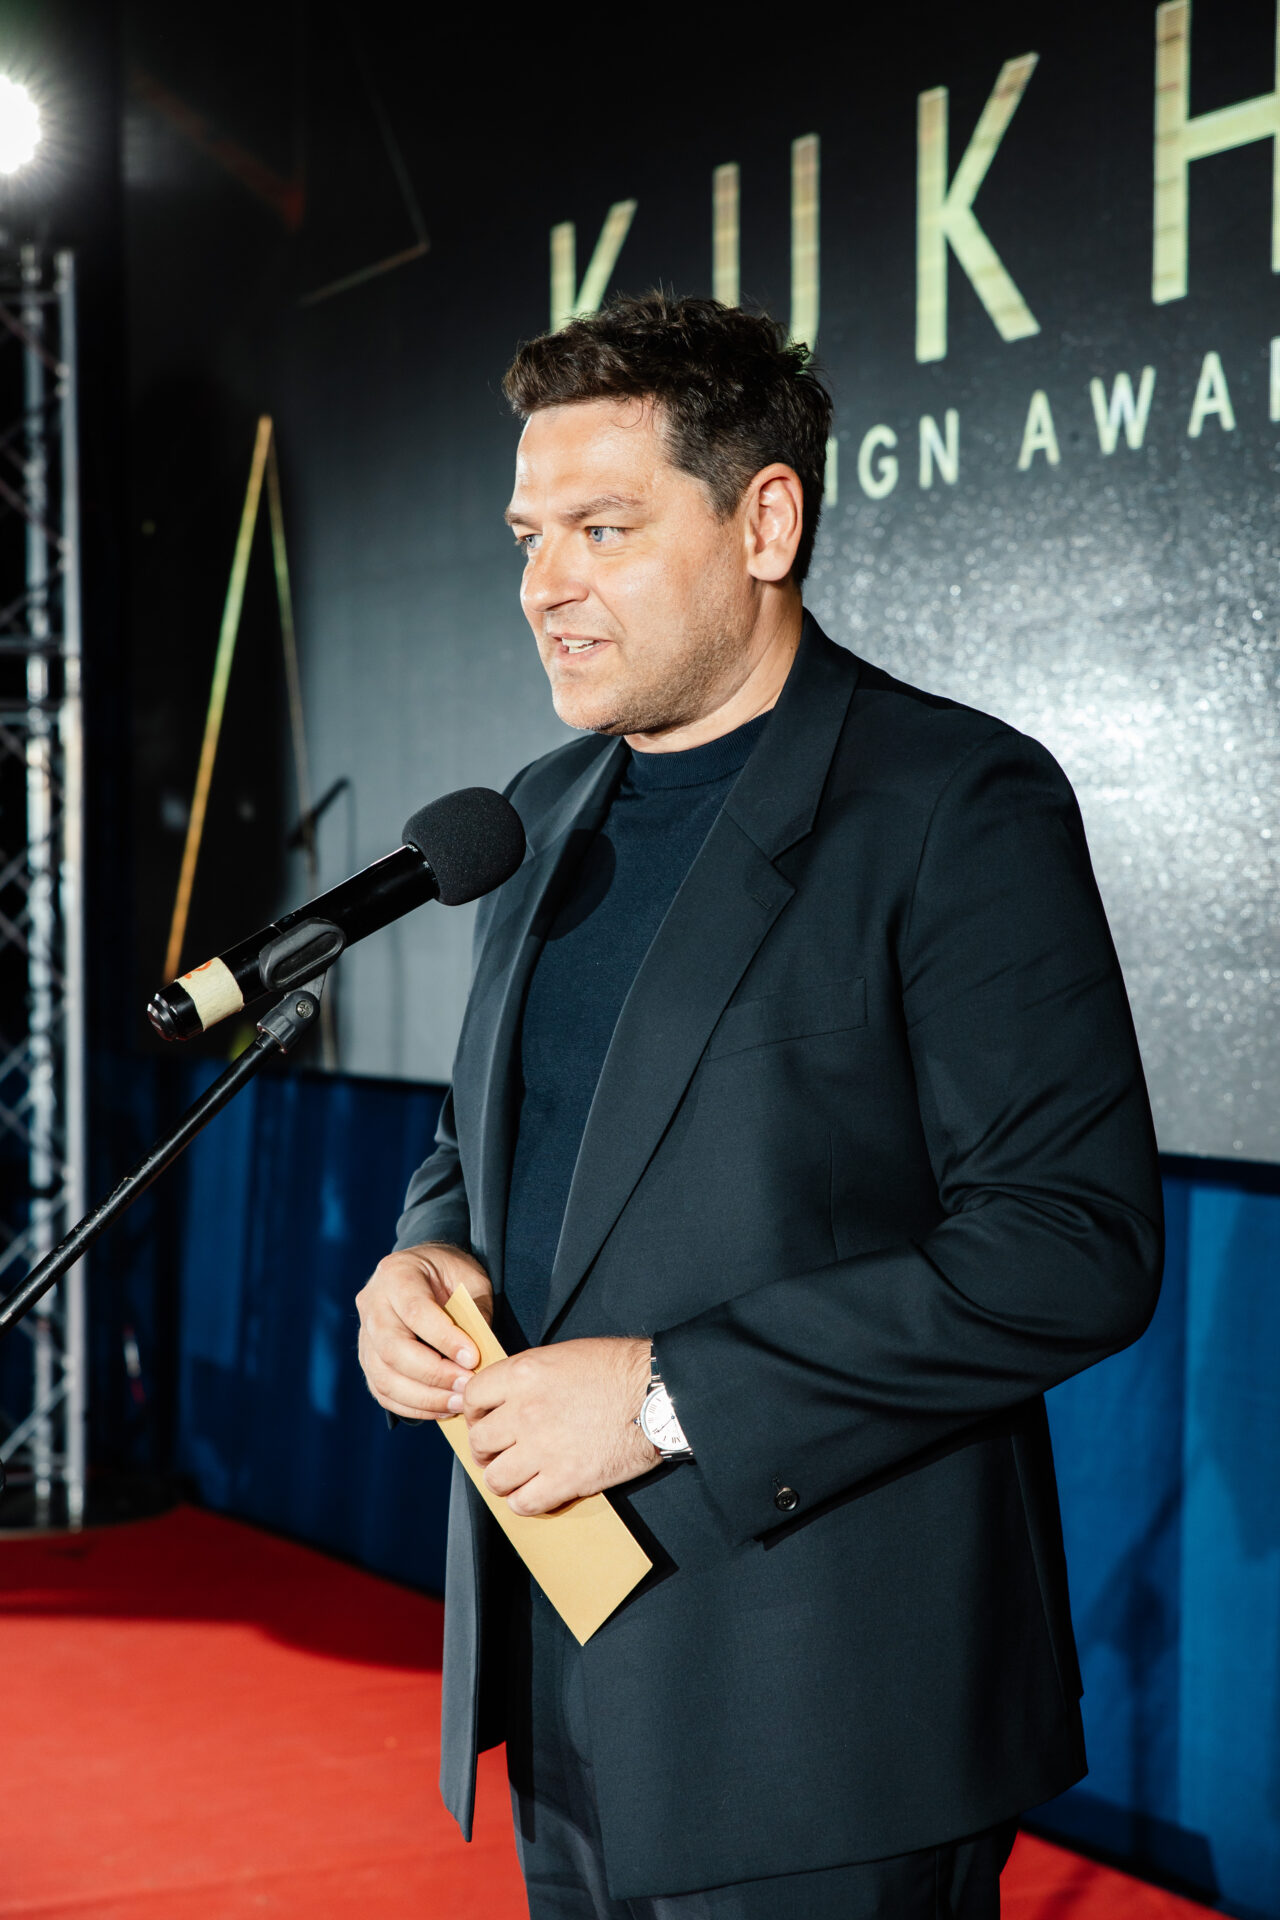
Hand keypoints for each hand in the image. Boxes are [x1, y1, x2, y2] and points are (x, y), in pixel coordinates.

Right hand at [356, 1242, 492, 1419]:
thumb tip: (481, 1356)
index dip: (443, 1339)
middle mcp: (371, 1304)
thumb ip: (475, 1310)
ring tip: (458, 1404)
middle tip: (467, 1387)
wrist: (424, 1271)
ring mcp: (364, 1334)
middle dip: (433, 1374)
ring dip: (423, 1398)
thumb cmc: (450, 1274)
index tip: (473, 1358)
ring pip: (383, 1376)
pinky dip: (412, 1407)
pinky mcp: (367, 1359)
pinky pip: (382, 1391)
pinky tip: (442, 1409)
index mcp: (396, 1274)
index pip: (414, 1311)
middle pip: (392, 1349)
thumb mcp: (470, 1278)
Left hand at [463, 1336, 657, 1514]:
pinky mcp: (565, 1479)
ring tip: (517, 1475)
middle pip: (479, 1442)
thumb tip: (506, 1396)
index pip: (472, 1397)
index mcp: (524, 1375)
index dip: (475, 1412)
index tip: (485, 1419)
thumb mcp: (564, 1356)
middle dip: (487, 1449)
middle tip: (501, 1452)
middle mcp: (525, 1412)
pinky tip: (536, 1492)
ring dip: (503, 1479)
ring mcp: (543, 1449)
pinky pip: (523, 1503)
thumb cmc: (619, 1370)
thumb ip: (529, 1377)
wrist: (657, 1395)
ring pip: (495, 1478)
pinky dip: (525, 1502)